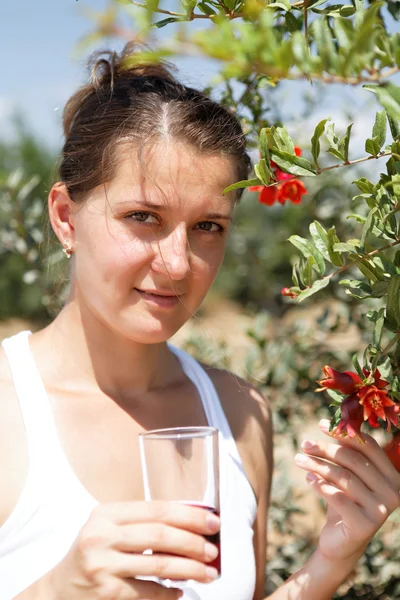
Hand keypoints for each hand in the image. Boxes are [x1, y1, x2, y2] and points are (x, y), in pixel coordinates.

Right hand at [49, 501, 219, 599]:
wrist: (58, 590)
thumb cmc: (93, 554)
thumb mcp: (109, 528)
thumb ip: (141, 523)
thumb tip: (191, 526)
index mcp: (107, 513)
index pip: (157, 509)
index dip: (189, 515)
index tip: (213, 522)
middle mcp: (102, 535)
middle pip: (160, 535)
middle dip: (194, 542)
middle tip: (213, 550)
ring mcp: (102, 564)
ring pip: (159, 564)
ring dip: (190, 569)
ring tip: (208, 573)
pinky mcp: (106, 591)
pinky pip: (148, 591)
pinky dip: (168, 592)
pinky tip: (179, 591)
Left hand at [295, 419, 399, 563]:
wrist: (341, 543)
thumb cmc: (345, 501)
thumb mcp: (347, 474)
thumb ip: (346, 451)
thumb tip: (334, 422)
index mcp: (393, 476)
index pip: (369, 447)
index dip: (344, 432)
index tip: (320, 424)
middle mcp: (393, 493)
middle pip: (353, 460)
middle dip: (325, 449)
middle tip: (303, 443)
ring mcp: (381, 511)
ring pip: (343, 477)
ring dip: (317, 465)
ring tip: (299, 459)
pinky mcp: (364, 525)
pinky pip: (338, 498)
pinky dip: (320, 485)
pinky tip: (308, 478)